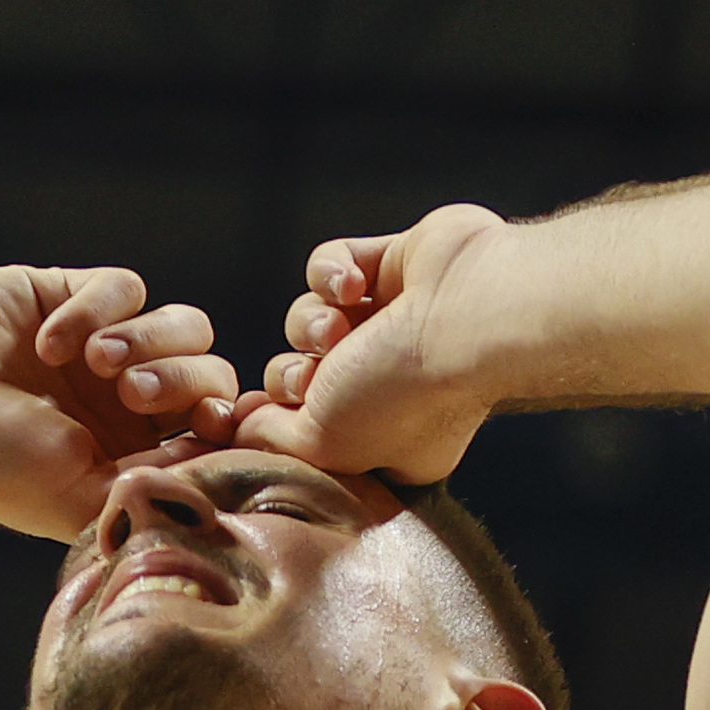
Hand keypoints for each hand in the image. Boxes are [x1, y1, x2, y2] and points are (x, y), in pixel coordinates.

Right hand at [0, 266, 242, 541]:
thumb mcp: (82, 495)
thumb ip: (156, 485)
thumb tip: (223, 464)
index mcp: (136, 455)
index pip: (216, 430)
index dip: (226, 422)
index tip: (212, 423)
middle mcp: (126, 404)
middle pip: (209, 371)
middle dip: (180, 380)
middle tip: (129, 394)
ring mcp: (103, 347)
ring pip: (182, 324)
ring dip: (148, 341)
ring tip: (95, 363)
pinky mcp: (72, 296)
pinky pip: (126, 287)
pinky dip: (97, 309)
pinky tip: (49, 340)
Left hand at [235, 203, 511, 483]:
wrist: (470, 315)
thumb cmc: (404, 394)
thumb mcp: (325, 445)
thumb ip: (271, 441)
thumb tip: (239, 428)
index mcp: (384, 445)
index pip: (307, 436)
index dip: (275, 424)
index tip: (258, 416)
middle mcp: (390, 387)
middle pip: (298, 379)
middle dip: (293, 375)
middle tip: (318, 373)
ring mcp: (392, 324)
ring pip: (308, 321)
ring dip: (311, 322)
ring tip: (341, 323)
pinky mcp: (394, 266)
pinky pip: (329, 264)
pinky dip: (331, 269)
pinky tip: (354, 281)